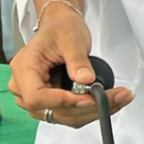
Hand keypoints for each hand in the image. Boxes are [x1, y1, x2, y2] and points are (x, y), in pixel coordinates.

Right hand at [9, 2, 132, 128]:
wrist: (61, 26)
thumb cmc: (60, 29)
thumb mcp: (72, 39)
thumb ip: (78, 61)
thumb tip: (86, 80)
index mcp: (24, 69)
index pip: (37, 97)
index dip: (63, 101)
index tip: (89, 97)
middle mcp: (24, 87)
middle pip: (53, 110)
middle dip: (88, 108)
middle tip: (117, 97)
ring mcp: (36, 97)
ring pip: (64, 117)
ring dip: (92, 112)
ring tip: (119, 98)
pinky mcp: (50, 102)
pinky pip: (69, 114)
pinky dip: (90, 110)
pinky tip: (108, 101)